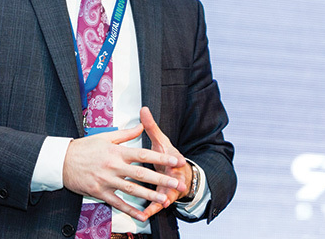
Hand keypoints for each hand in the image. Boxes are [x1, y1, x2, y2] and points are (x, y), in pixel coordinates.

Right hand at [62, 124, 184, 221]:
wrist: (61, 161)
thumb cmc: (83, 148)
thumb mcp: (104, 137)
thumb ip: (125, 134)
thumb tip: (141, 125)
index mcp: (116, 151)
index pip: (143, 154)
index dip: (160, 157)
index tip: (175, 160)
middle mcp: (113, 166)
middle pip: (141, 173)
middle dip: (161, 179)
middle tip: (176, 183)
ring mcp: (106, 180)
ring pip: (132, 189)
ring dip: (149, 195)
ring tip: (164, 199)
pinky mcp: (99, 192)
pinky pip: (117, 203)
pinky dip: (130, 209)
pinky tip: (142, 214)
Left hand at [139, 106, 191, 220]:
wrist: (180, 174)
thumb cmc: (168, 156)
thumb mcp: (161, 141)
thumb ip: (151, 126)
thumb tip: (144, 109)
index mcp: (172, 158)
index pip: (174, 157)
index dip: (176, 159)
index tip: (179, 160)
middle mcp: (173, 174)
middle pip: (173, 178)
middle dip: (174, 181)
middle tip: (174, 183)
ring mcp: (170, 187)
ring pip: (167, 193)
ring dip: (165, 198)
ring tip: (162, 203)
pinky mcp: (164, 197)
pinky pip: (157, 205)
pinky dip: (152, 210)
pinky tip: (145, 215)